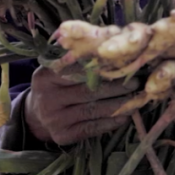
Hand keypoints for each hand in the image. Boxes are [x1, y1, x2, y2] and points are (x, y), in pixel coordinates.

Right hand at [24, 66, 140, 145]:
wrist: (37, 114)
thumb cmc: (57, 84)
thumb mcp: (59, 67)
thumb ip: (77, 55)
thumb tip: (108, 39)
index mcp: (46, 76)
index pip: (76, 70)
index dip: (101, 67)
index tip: (122, 63)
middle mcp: (47, 98)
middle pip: (87, 91)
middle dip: (115, 87)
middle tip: (135, 82)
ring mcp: (53, 119)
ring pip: (92, 110)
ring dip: (118, 105)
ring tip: (136, 99)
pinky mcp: (62, 135)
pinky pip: (90, 128)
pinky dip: (110, 123)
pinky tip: (124, 117)